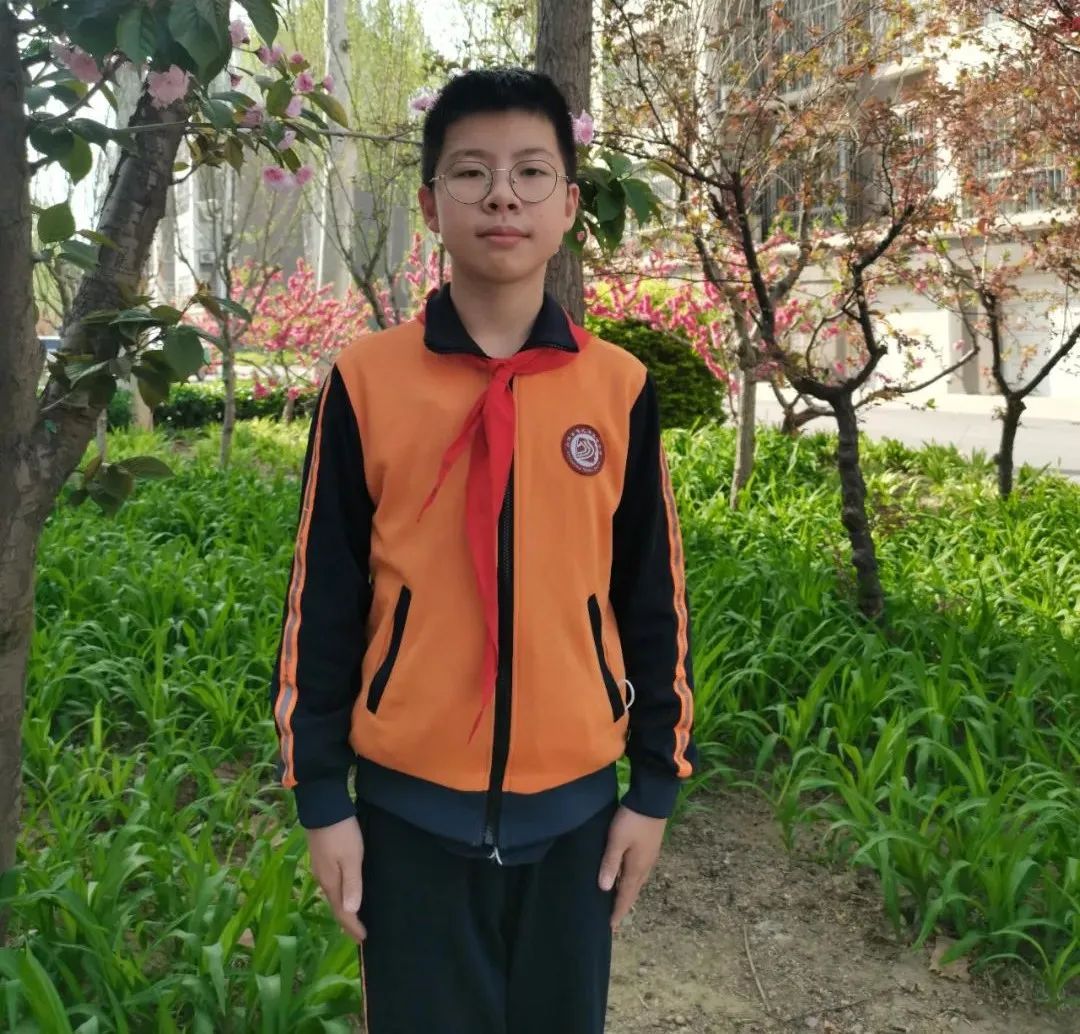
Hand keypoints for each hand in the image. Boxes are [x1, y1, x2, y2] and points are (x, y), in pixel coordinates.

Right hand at [306, 816, 366, 942]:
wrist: (323, 807)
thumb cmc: (341, 833)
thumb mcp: (351, 858)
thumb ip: (352, 884)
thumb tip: (351, 912)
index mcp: (331, 882)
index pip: (342, 912)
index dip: (352, 927)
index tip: (364, 939)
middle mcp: (323, 879)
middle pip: (336, 906)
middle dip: (347, 921)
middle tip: (359, 933)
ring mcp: (320, 868)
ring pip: (333, 895)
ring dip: (343, 908)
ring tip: (354, 916)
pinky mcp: (322, 858)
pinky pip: (332, 884)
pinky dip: (340, 894)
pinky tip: (346, 891)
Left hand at [598, 805, 666, 931]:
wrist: (652, 800)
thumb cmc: (632, 820)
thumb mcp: (616, 840)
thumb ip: (610, 863)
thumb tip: (604, 888)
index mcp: (636, 868)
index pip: (625, 895)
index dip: (617, 911)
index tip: (611, 927)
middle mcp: (645, 867)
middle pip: (633, 891)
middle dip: (623, 906)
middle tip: (614, 920)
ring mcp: (649, 857)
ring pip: (637, 882)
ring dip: (628, 893)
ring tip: (618, 902)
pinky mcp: (650, 848)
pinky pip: (639, 872)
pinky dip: (632, 881)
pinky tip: (627, 878)